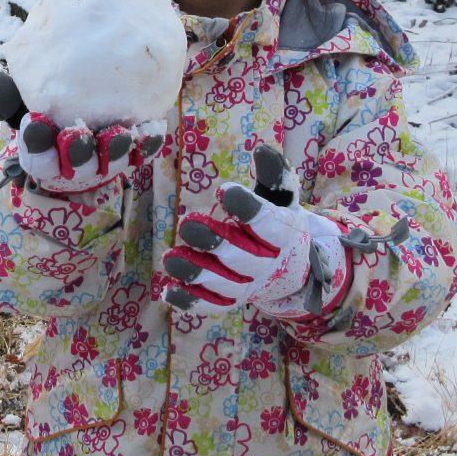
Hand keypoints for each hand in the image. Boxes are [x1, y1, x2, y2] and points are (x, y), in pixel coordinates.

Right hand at [0, 69, 161, 195]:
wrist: (86, 110)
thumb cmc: (47, 109)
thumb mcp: (23, 102)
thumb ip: (10, 94)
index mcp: (45, 157)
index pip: (38, 160)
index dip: (36, 146)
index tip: (34, 123)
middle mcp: (76, 166)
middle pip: (77, 168)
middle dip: (79, 154)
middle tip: (78, 134)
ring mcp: (106, 163)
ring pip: (112, 164)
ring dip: (116, 151)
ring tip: (120, 133)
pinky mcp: (133, 154)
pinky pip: (142, 153)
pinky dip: (148, 143)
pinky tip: (152, 127)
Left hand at [160, 146, 348, 318]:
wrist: (288, 266)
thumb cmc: (276, 220)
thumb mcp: (280, 196)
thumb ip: (274, 175)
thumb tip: (263, 150)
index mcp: (284, 234)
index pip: (271, 225)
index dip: (249, 210)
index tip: (224, 191)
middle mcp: (268, 264)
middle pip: (243, 258)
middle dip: (214, 242)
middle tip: (187, 223)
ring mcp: (249, 285)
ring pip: (224, 285)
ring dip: (196, 273)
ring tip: (170, 258)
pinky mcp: (231, 300)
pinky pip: (212, 305)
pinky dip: (191, 301)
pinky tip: (168, 291)